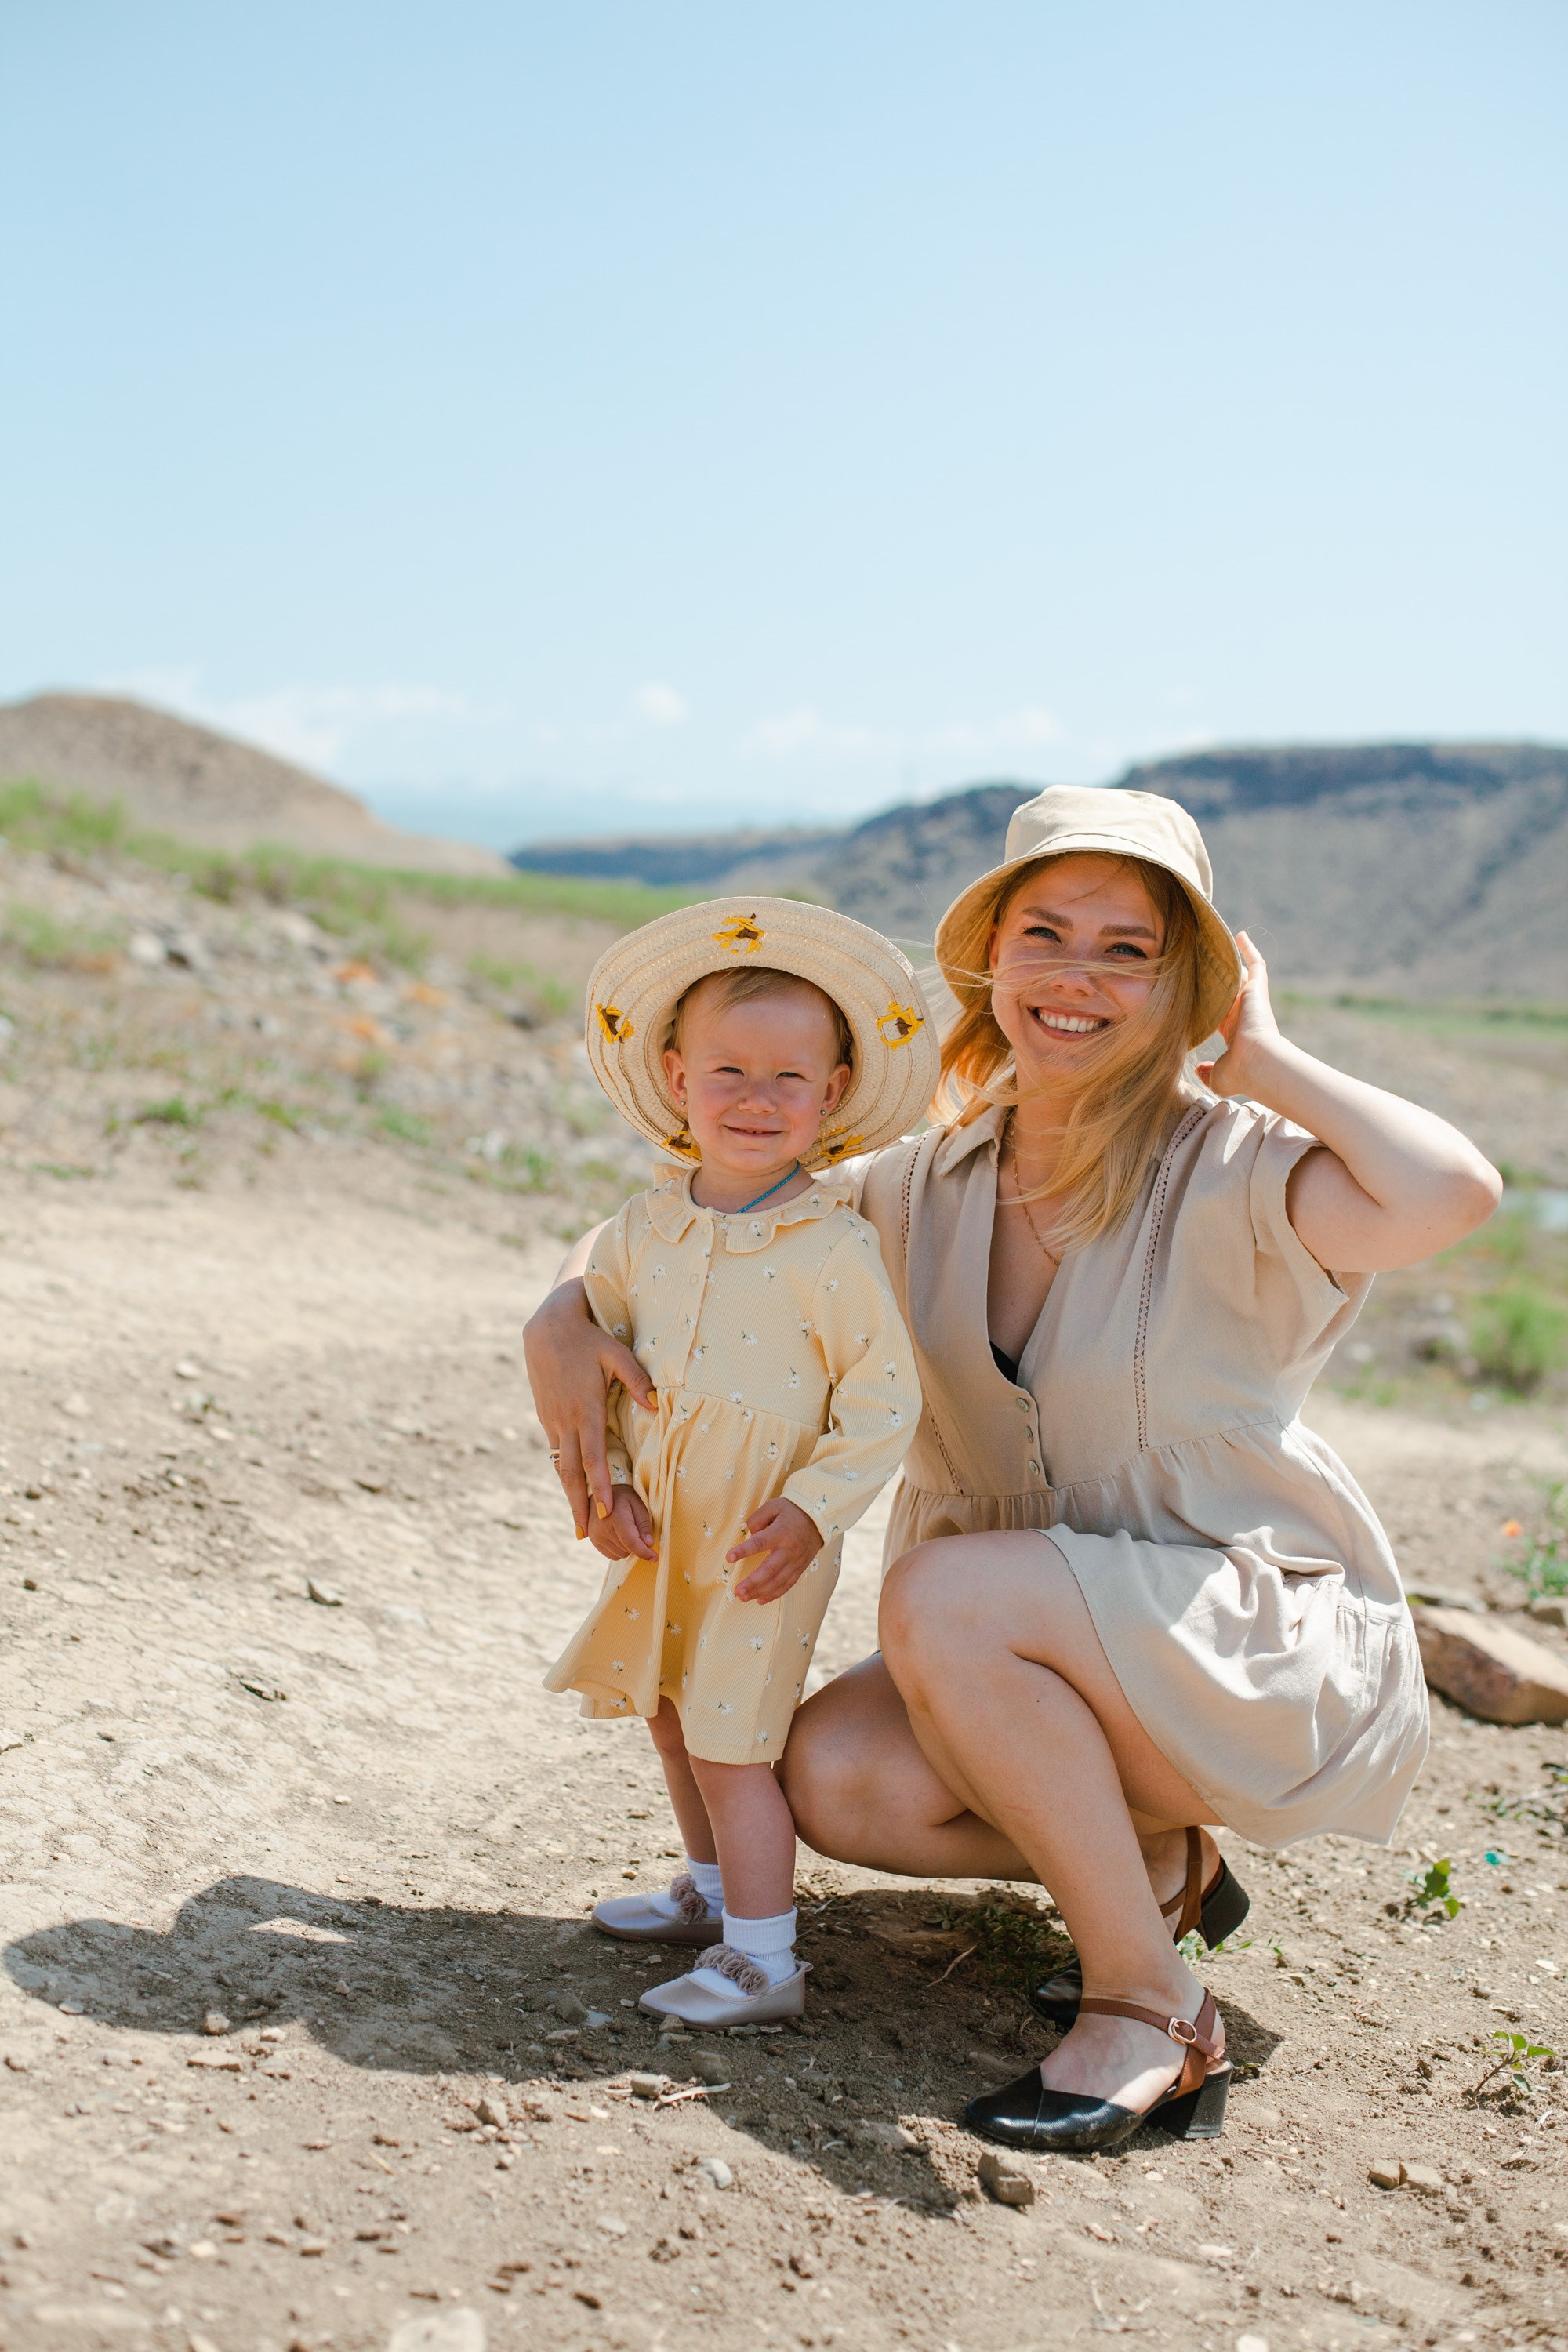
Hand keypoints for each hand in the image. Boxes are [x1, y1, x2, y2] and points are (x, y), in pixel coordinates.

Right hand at [523, 1278, 656, 1547]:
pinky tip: (569, 1488)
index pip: (593, 1456)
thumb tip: (656, 1405)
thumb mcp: (616, 1354)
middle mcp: (566, 1419)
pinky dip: (562, 1472)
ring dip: (569, 1494)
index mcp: (586, 1408)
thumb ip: (636, 1380)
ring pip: (561, 1464)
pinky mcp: (546, 1416)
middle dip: (579, 1504)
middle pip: (572, 1471)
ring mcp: (553, 1419)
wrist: (546, 1328)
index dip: (599, 1486)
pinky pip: (555, 1451)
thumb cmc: (589, 1339)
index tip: (606, 1511)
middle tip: (584, 1534)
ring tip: (577, 1521)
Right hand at [587, 1485, 655, 1562]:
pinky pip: (612, 1555)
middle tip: (637, 1530)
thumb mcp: (639, 1505)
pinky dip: (619, 1549)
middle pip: (627, 1550)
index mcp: (616, 1516)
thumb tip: (649, 1544)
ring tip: (626, 1530)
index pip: (631, 1541)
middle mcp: (602, 1527)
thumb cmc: (625, 1497)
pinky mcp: (593, 1540)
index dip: (644, 1552)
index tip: (655, 1557)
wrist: (603, 1491)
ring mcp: (595, 1535)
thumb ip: (644, 1524)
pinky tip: (618, 1535)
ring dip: (627, 1547)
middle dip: (637, 1545)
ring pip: (620, 1555)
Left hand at [727, 1498, 822, 1602]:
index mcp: (781, 1532)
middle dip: (752, 1582)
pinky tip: (760, 1600)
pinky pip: (787, 1584)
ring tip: (743, 1597)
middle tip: (737, 1591)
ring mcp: (796, 1561)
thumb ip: (758, 1518)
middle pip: (769, 1569)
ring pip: (778, 1581)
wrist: (819, 1518)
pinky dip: (774, 1594)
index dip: (744, 1551)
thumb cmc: (792, 1511)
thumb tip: (749, 1534)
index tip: (729, 1558)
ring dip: (760, 1591)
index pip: (760, 1543)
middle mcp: (789, 1549)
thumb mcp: (774, 1505)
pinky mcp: (800, 1568)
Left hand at [1195, 931, 1284, 1099]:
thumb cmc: (1240, 1074)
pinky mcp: (1257, 990)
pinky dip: (1250, 950)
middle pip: (1228, 990)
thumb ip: (1207, 1072)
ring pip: (1238, 975)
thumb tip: (1200, 1069)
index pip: (1221, 1014)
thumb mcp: (1217, 1077)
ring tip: (1214, 944)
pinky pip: (1255, 964)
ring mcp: (1251, 1001)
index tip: (1198, 1000)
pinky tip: (1240, 935)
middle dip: (1218, 980)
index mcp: (1234, 1033)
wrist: (1257, 1063)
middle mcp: (1243, 1014)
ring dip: (1229, 961)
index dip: (1210, 1007)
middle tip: (1203, 965)